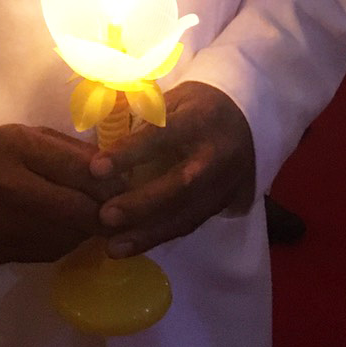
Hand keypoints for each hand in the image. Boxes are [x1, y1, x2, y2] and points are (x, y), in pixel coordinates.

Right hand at [0, 123, 126, 264]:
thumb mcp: (31, 136)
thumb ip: (73, 152)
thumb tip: (118, 173)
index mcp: (18, 148)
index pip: (78, 169)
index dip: (110, 181)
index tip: (125, 185)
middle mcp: (8, 188)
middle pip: (76, 209)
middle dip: (106, 212)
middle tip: (121, 209)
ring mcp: (2, 226)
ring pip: (68, 237)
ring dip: (87, 229)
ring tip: (92, 217)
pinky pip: (50, 252)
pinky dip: (65, 241)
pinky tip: (65, 228)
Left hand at [89, 81, 255, 257]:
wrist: (249, 121)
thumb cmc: (200, 106)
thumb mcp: (176, 98)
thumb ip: (145, 118)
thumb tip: (99, 134)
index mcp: (201, 119)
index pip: (163, 136)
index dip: (130, 152)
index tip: (96, 168)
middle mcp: (216, 154)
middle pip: (180, 185)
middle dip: (142, 204)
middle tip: (105, 217)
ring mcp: (225, 184)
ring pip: (187, 214)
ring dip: (148, 234)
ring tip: (112, 247)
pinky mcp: (224, 204)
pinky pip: (191, 224)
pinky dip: (160, 237)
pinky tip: (132, 247)